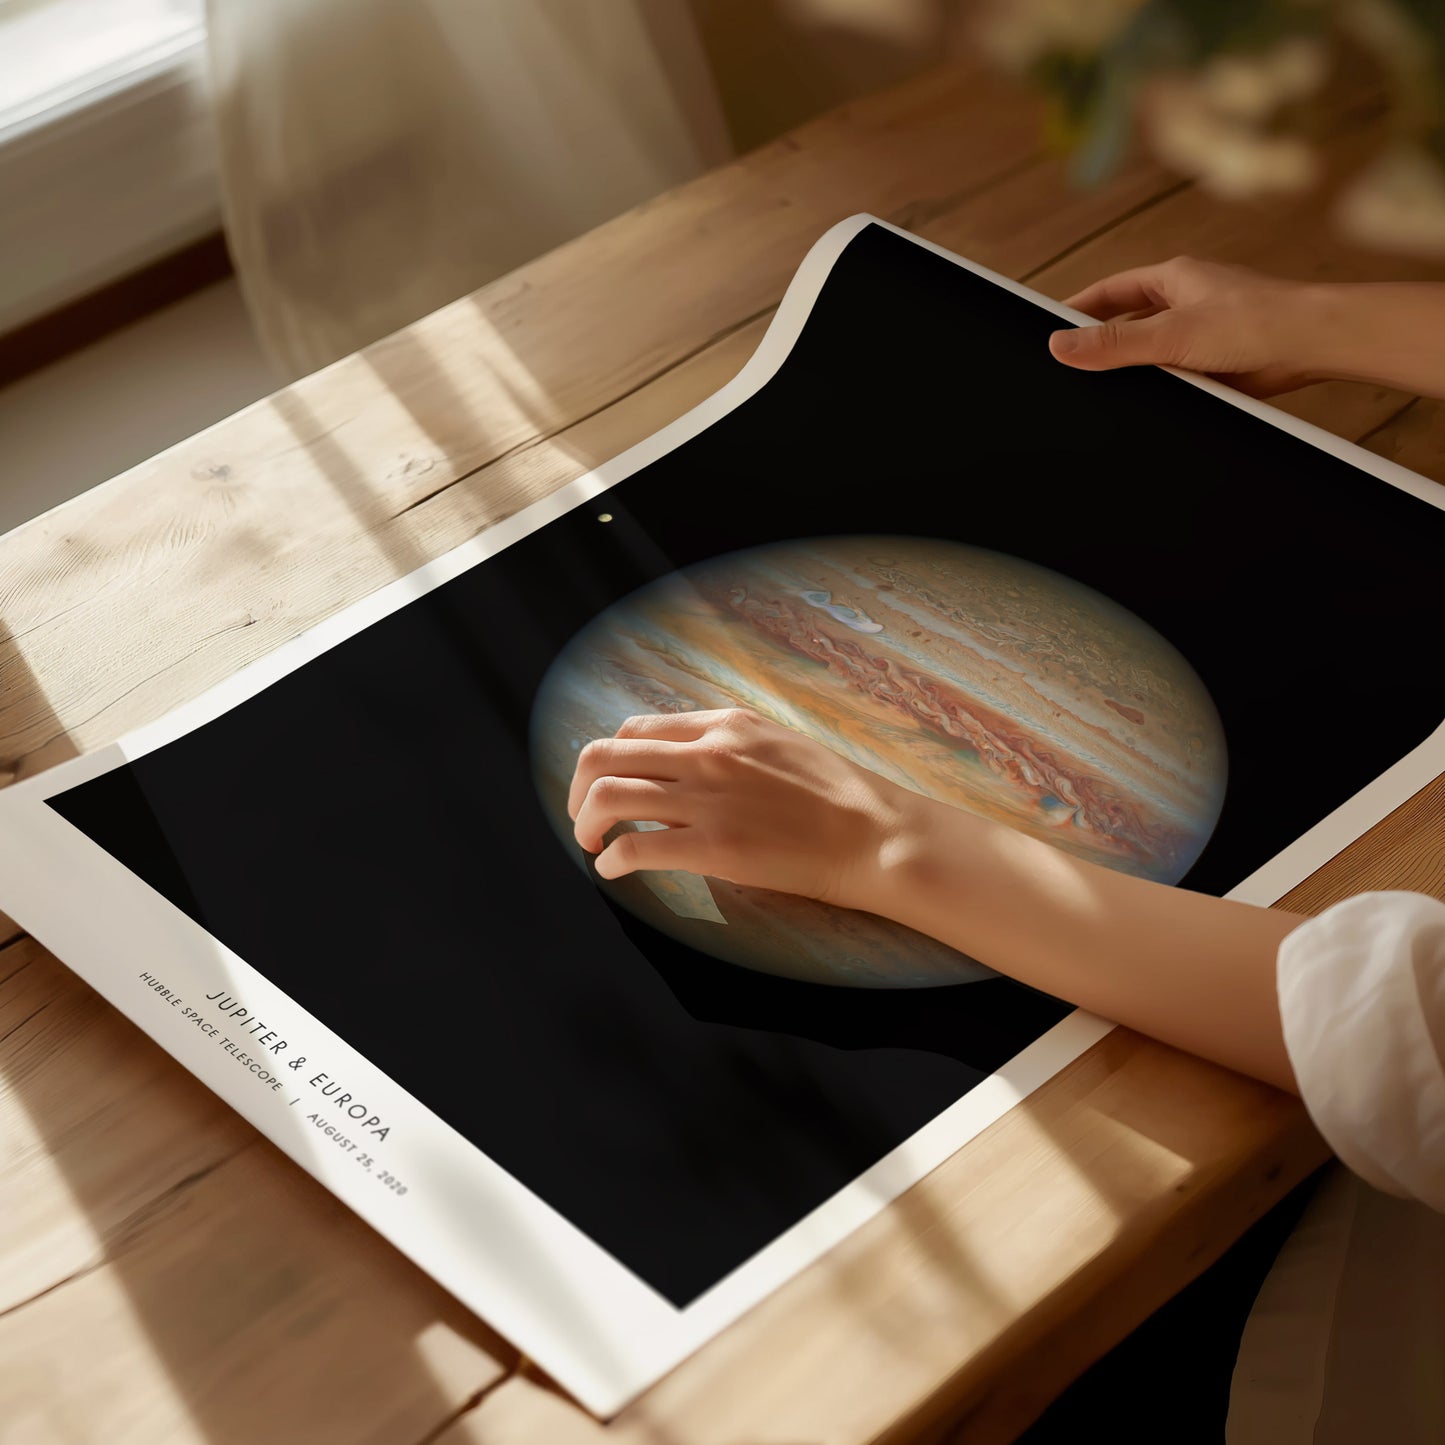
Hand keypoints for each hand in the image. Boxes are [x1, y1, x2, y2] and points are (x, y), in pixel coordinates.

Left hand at [567, 708, 923, 907]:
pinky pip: (635, 846)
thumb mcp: (776, 744)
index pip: (635, 729)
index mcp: (722, 725)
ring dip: (586, 823)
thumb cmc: (836, 795)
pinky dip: (611, 860)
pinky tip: (614, 870)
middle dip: (580, 788)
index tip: (609, 784)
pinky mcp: (713, 847)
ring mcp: (707, 799)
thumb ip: (727, 747)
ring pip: (607, 795)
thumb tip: (682, 767)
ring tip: (592, 843)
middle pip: (605, 755)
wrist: (874, 834)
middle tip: (584, 816)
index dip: (610, 759)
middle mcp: (706, 753)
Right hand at [1048, 255, 1319, 396]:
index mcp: (1173, 278)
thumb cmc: (1257, 321)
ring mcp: (1203, 332)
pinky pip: (1178, 377)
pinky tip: (1154, 404)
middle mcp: (1188, 301)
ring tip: (1108, 391)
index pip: (1109, 292)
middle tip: (1071, 367)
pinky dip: (1164, 389)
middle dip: (1102, 344)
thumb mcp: (1169, 334)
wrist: (1315, 345)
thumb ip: (1113, 343)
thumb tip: (1060, 346)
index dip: (1077, 310)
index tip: (1051, 330)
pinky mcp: (1219, 362)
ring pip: (1152, 353)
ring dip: (1137, 370)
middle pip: (1127, 322)